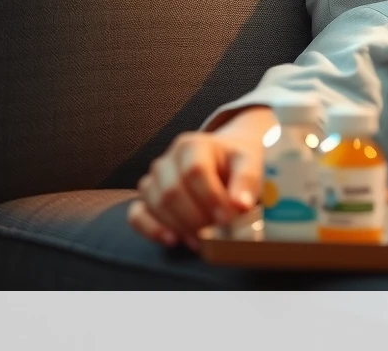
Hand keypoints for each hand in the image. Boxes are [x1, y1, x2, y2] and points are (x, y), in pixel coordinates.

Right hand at [127, 125, 264, 251]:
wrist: (225, 160)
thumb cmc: (236, 163)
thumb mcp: (250, 162)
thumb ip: (247, 180)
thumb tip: (240, 205)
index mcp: (192, 145)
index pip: (194, 172)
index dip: (210, 197)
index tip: (228, 218)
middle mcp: (168, 160)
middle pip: (172, 191)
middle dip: (196, 218)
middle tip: (217, 235)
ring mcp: (154, 179)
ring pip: (156, 204)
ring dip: (180, 227)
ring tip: (204, 241)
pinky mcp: (146, 198)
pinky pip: (137, 214)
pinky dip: (151, 229)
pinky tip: (172, 241)